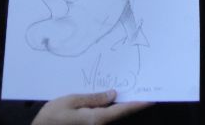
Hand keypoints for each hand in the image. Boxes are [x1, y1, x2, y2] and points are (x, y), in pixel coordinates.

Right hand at [31, 89, 152, 124]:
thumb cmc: (52, 116)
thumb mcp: (71, 101)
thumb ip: (93, 97)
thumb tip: (113, 94)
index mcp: (96, 119)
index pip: (122, 110)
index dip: (137, 103)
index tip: (151, 97)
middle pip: (120, 112)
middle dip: (131, 101)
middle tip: (142, 85)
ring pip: (112, 114)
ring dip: (120, 103)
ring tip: (129, 87)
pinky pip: (104, 115)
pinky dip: (110, 106)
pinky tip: (110, 96)